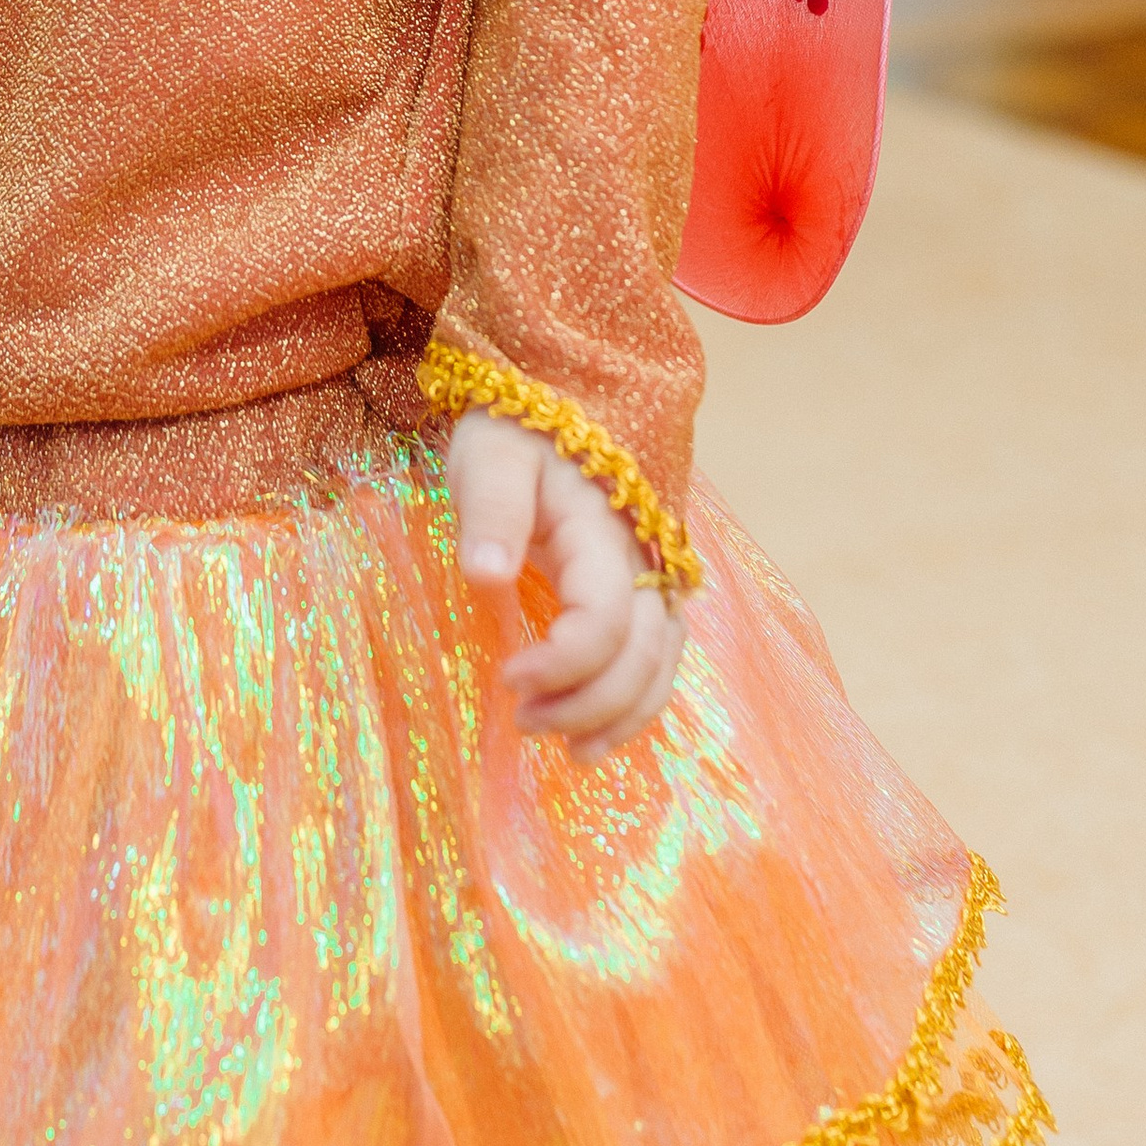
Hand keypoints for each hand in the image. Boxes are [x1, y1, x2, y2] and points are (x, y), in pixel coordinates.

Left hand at [449, 411, 686, 760]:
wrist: (562, 393)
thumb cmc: (514, 428)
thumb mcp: (489, 457)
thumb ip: (491, 514)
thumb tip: (483, 575)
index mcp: (602, 530)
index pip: (604, 618)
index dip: (562, 663)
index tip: (507, 679)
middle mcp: (643, 558)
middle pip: (642, 653)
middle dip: (590, 703)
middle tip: (524, 722)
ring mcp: (653, 573)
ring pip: (662, 662)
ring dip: (621, 714)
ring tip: (570, 752)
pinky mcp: (646, 585)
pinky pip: (659, 654)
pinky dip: (637, 699)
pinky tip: (599, 730)